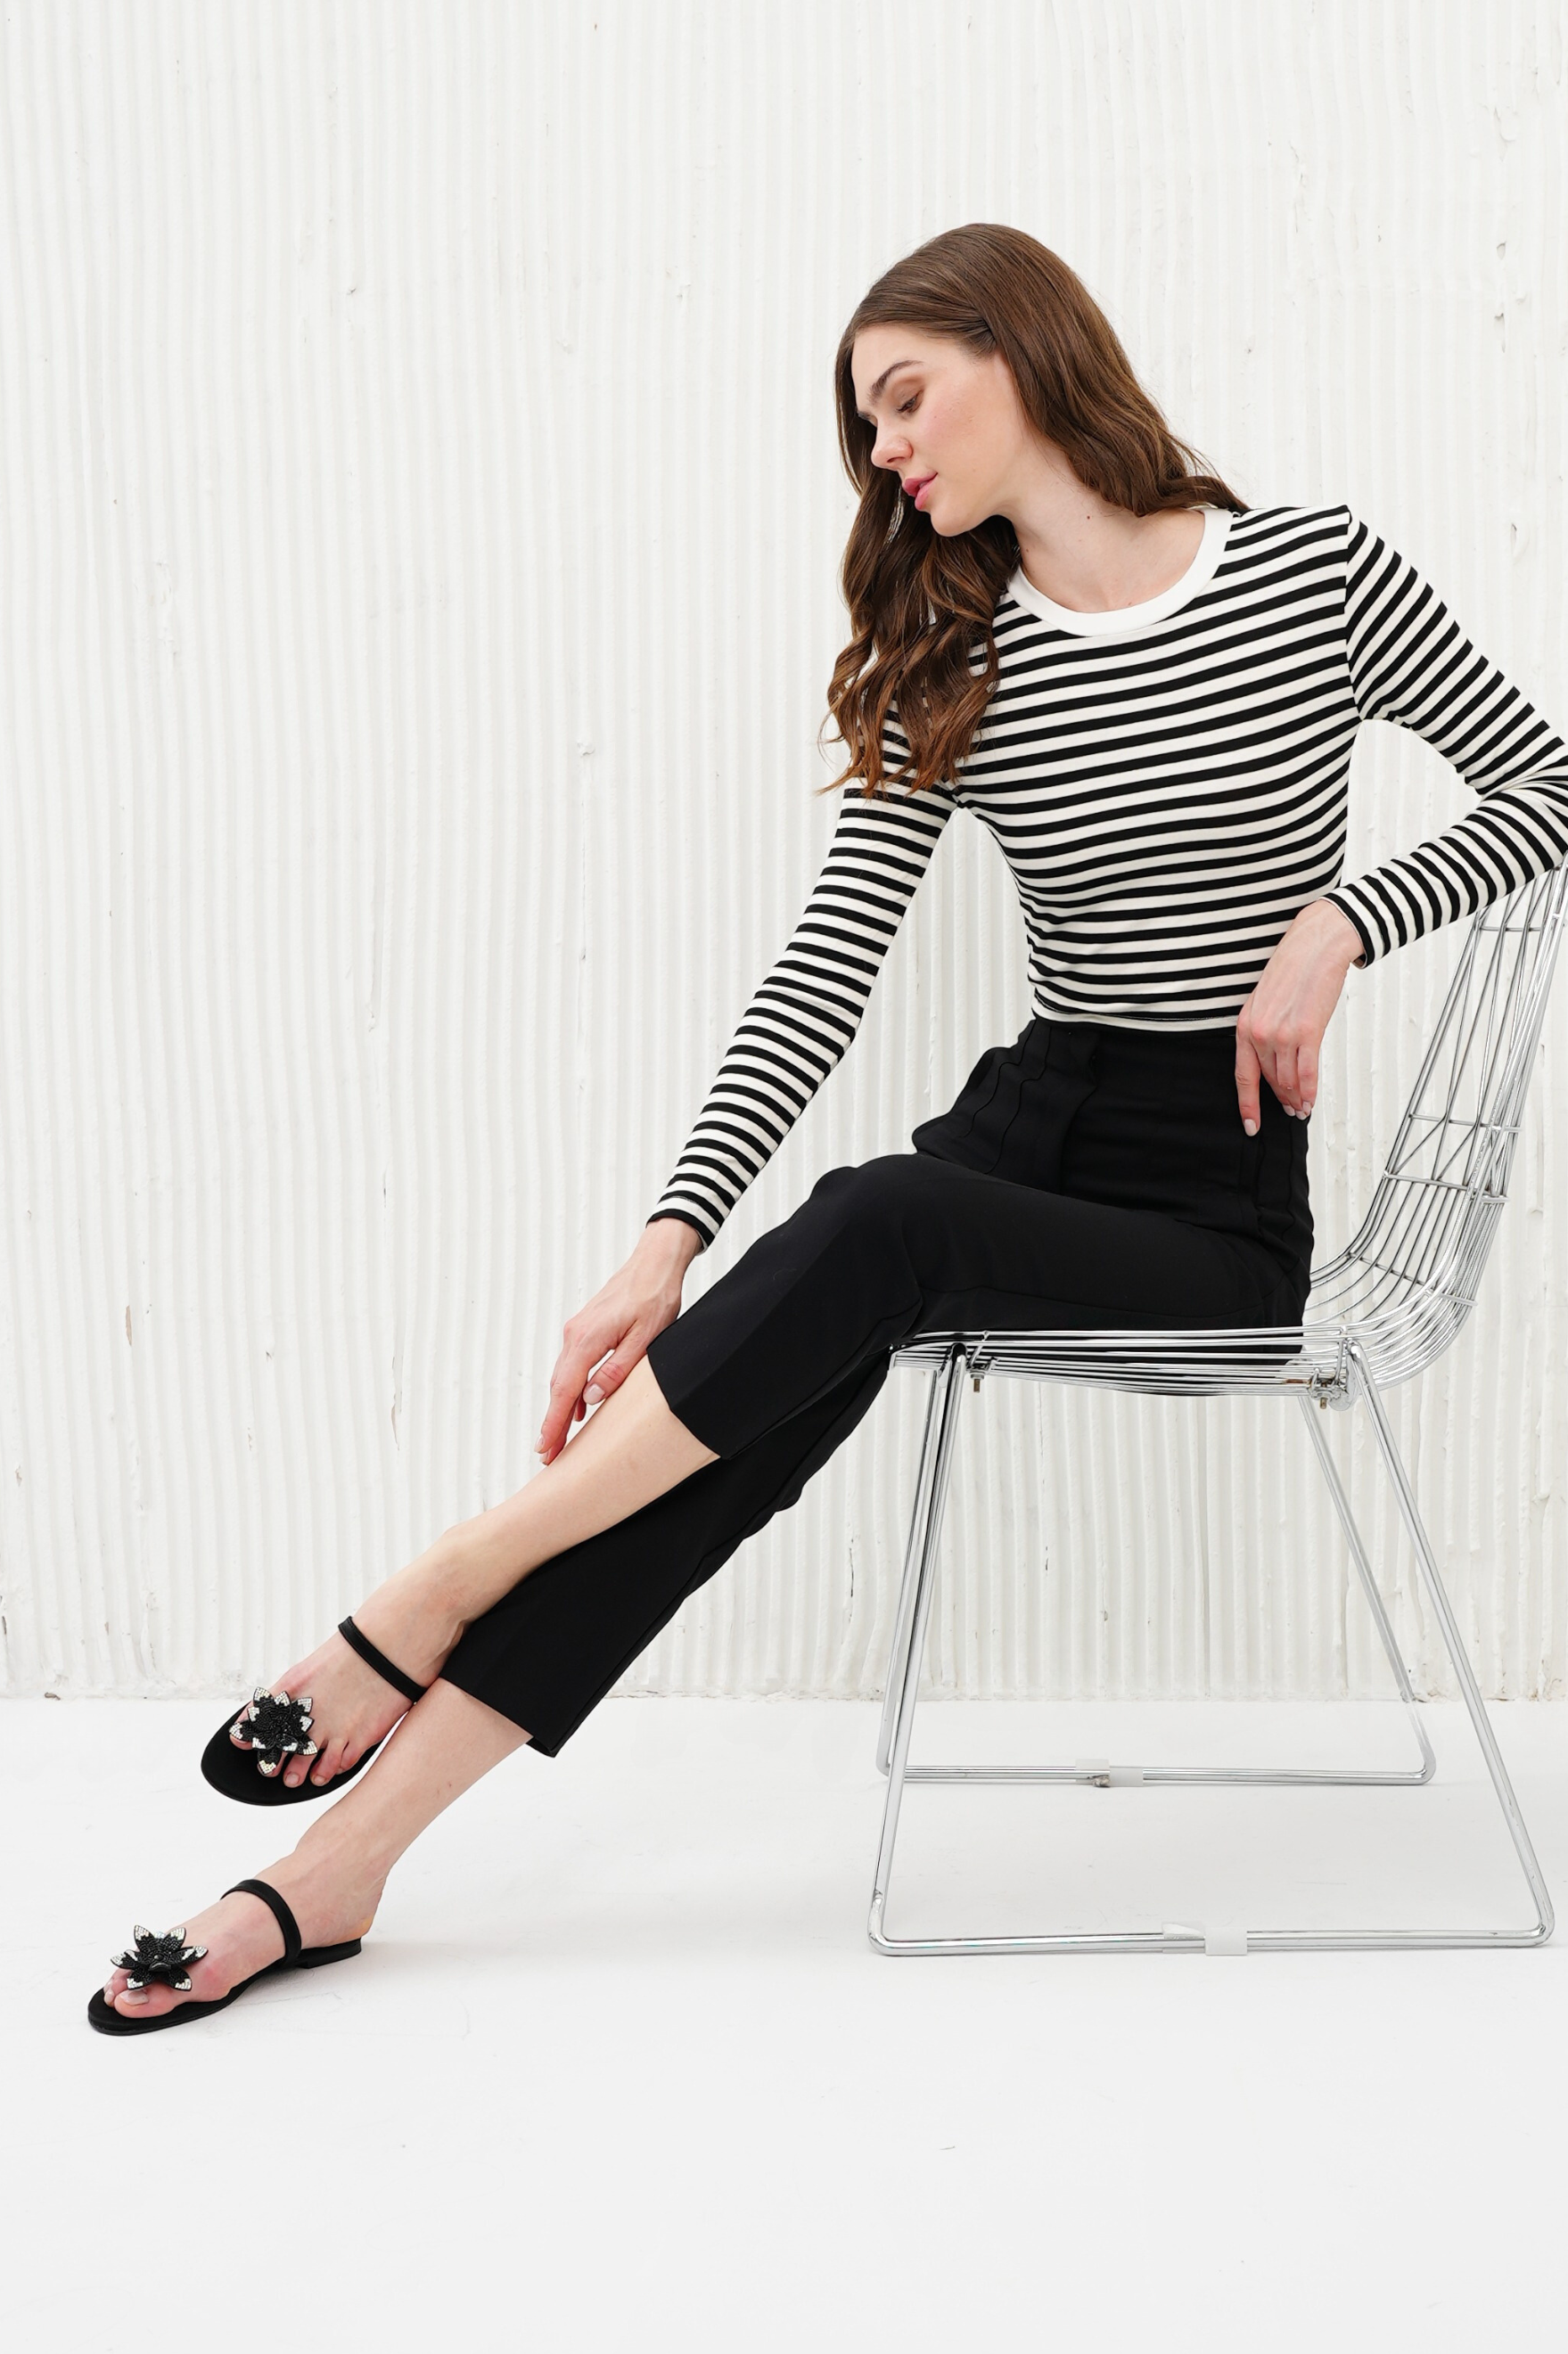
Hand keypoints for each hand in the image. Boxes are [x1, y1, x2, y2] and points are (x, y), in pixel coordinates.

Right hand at [536, 1218, 703, 1464]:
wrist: (654, 1263)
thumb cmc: (655, 1297)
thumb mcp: (645, 1339)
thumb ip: (616, 1371)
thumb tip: (589, 1400)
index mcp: (587, 1339)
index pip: (565, 1391)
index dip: (553, 1423)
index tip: (545, 1448)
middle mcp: (574, 1335)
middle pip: (558, 1388)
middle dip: (551, 1423)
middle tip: (547, 1455)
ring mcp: (577, 1330)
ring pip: (563, 1377)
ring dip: (559, 1408)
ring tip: (558, 1439)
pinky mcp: (585, 1328)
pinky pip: (572, 1365)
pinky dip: (570, 1389)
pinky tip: (576, 1407)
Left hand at [1235, 899, 1364, 1128]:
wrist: (1316, 946)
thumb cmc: (1294, 970)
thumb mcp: (1265, 1002)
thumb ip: (1265, 1031)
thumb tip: (1274, 1059)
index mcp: (1244, 1026)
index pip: (1243, 1075)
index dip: (1247, 1104)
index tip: (1250, 1125)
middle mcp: (1259, 1033)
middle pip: (1270, 1080)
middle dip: (1281, 1099)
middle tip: (1290, 1110)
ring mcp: (1282, 1034)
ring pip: (1289, 1080)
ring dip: (1297, 1098)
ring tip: (1302, 1108)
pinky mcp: (1307, 1032)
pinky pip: (1307, 1073)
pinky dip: (1309, 1091)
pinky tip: (1310, 1102)